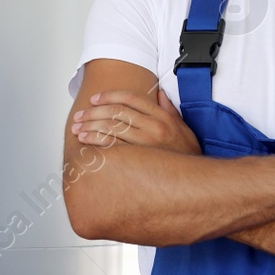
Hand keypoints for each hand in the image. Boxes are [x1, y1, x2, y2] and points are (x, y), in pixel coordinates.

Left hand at [71, 89, 201, 154]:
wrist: (197, 180)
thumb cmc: (187, 155)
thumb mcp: (183, 127)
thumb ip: (169, 109)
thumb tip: (159, 93)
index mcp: (162, 117)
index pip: (131, 99)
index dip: (110, 96)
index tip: (95, 99)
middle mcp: (153, 128)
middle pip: (117, 112)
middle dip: (94, 112)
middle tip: (80, 115)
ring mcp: (146, 144)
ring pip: (112, 128)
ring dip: (91, 126)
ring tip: (78, 128)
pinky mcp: (139, 160)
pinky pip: (113, 147)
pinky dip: (96, 142)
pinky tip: (86, 141)